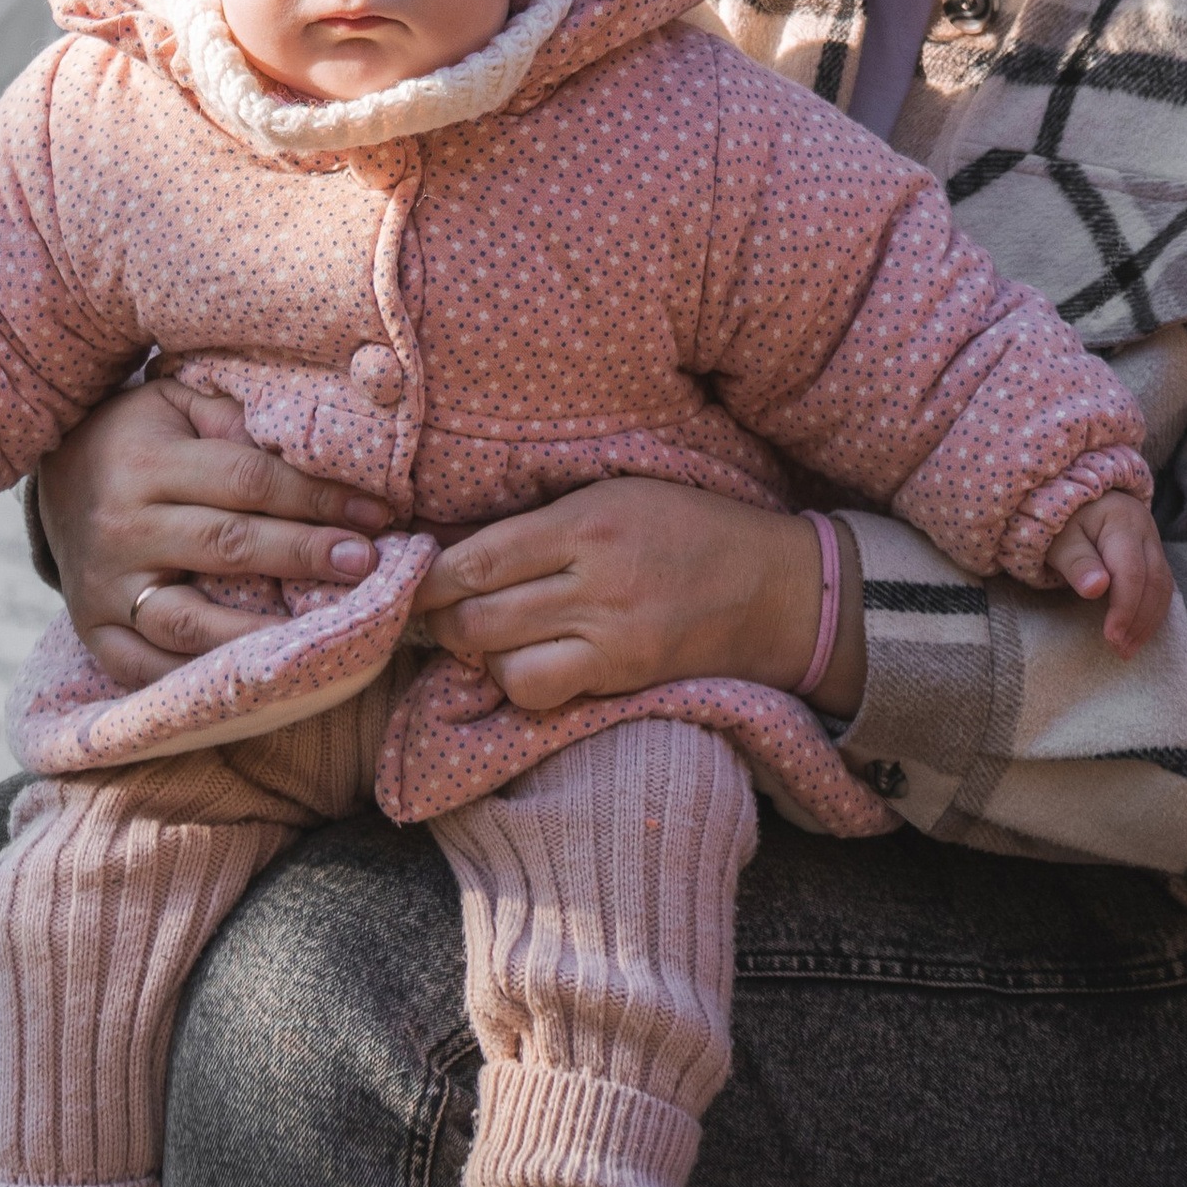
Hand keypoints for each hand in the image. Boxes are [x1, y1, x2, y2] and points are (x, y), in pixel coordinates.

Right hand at [40, 374, 393, 691]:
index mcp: (147, 464)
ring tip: (324, 636)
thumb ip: (237, 420)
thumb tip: (316, 451)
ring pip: (191, 622)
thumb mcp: (177, 405)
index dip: (316, 498)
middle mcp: (123, 529)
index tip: (377, 514)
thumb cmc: (136, 438)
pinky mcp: (95, 634)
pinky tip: (258, 680)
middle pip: (229, 546)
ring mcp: (106, 589)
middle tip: (368, 565)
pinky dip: (201, 682)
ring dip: (263, 631)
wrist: (53, 480)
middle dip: (306, 555)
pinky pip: (149, 671)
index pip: (248, 481)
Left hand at [414, 479, 864, 719]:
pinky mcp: (623, 679)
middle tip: (434, 612)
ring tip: (485, 637)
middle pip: (480, 617)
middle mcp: (597, 581)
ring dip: (479, 655)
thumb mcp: (618, 493)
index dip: (431, 575)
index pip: (481, 557)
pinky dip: (520, 681)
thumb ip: (543, 520)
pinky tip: (526, 661)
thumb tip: (457, 545)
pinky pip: (543, 693)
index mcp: (591, 520)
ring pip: (503, 664)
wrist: (775, 590)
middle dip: (441, 620)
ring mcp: (612, 639)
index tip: (411, 575)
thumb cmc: (690, 529)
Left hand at [1050, 491, 1171, 652]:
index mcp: (1122, 523)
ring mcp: (1154, 543)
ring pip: (1164, 586)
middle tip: (1121, 650)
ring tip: (1129, 648)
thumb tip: (1096, 589)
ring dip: (1149, 621)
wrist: (1080, 500)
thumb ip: (1077, 562)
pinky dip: (1152, 612)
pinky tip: (1139, 631)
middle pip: (1154, 582)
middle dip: (1139, 620)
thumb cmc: (1065, 521)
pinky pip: (1162, 586)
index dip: (1124, 608)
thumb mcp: (1061, 539)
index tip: (1111, 636)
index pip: (1131, 572)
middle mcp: (1146, 532)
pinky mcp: (1154, 555)